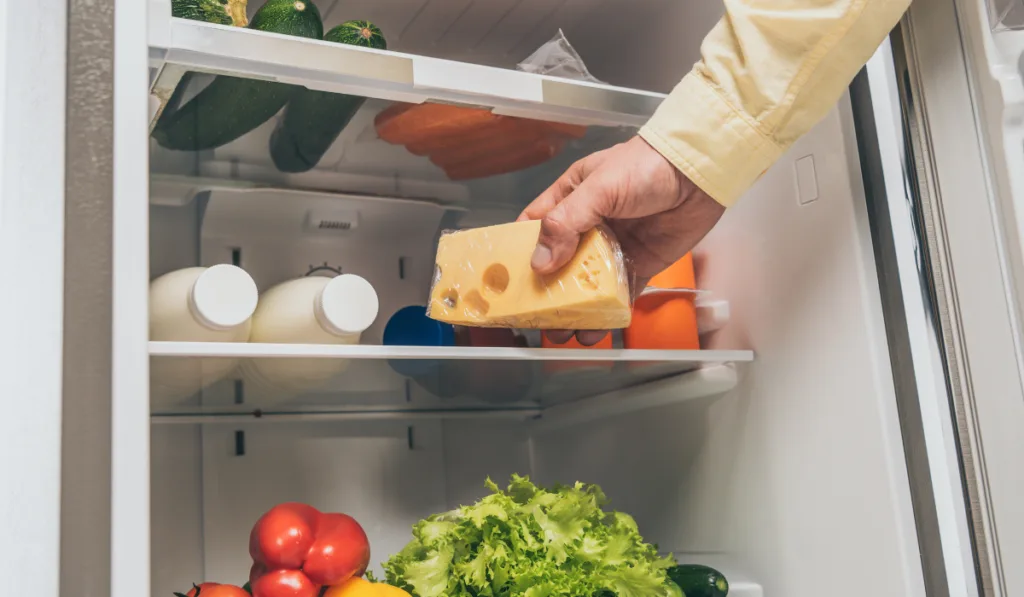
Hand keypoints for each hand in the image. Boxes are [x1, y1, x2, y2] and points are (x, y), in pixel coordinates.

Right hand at [518, 136, 724, 345]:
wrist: (699, 171)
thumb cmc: (647, 165)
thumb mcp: (599, 187)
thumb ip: (567, 222)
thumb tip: (539, 262)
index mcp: (571, 198)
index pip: (535, 228)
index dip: (520, 253)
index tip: (507, 280)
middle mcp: (589, 225)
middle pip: (559, 263)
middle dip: (547, 291)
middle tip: (536, 318)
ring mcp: (614, 245)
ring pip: (588, 283)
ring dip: (576, 308)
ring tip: (565, 333)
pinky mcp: (640, 262)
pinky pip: (620, 291)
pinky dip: (609, 311)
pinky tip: (598, 328)